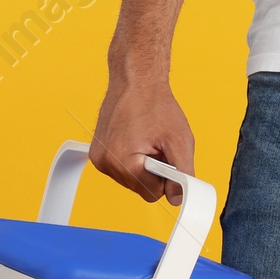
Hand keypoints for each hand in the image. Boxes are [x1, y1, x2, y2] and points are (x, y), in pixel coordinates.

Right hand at [89, 69, 195, 204]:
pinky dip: (132, 159)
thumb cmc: (155, 104)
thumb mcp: (179, 140)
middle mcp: (106, 164)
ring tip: (146, 139)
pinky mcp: (97, 154)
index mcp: (124, 163)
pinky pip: (121, 170)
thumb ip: (182, 173)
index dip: (167, 176)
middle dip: (154, 171)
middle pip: (141, 188)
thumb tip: (178, 198)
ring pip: (132, 181)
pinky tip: (135, 139)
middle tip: (157, 145)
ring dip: (143, 165)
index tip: (168, 156)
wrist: (135, 80)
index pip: (153, 193)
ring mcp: (99, 159)